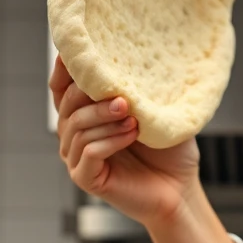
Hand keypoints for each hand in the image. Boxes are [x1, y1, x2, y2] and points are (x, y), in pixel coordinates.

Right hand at [49, 55, 200, 227]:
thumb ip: (137, 88)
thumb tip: (130, 54)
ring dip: (104, 119)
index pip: (62, 88)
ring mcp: (76, 158)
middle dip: (91, 96)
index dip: (64, 70)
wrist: (180, 189)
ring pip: (77, 128)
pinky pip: (89, 152)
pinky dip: (110, 141)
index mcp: (86, 115)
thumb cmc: (168, 150)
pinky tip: (131, 135)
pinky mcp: (85, 178)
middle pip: (67, 105)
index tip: (75, 55)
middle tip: (123, 98)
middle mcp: (75, 135)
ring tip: (133, 118)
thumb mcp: (154, 112)